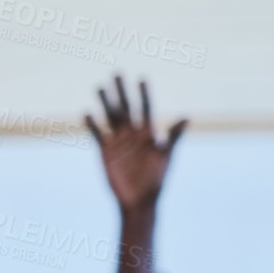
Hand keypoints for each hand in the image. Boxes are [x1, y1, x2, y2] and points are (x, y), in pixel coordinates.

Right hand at [86, 76, 187, 216]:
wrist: (139, 199)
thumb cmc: (156, 179)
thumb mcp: (166, 156)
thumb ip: (173, 137)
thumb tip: (187, 117)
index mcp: (149, 133)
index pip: (145, 108)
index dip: (144, 94)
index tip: (142, 79)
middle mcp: (132, 133)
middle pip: (126, 107)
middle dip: (121, 91)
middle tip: (116, 73)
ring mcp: (118, 141)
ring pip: (111, 117)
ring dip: (106, 102)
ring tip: (100, 87)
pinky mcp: (105, 150)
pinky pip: (98, 133)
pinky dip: (92, 124)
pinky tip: (86, 113)